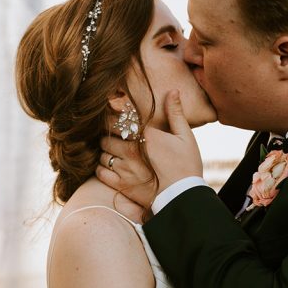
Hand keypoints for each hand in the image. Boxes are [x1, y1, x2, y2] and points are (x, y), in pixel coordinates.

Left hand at [97, 90, 202, 207]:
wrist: (184, 197)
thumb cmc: (187, 165)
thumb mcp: (186, 137)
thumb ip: (176, 113)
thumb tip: (173, 91)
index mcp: (145, 135)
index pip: (119, 118)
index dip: (114, 116)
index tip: (115, 116)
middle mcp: (131, 150)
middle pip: (107, 135)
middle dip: (110, 135)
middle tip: (116, 136)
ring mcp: (124, 168)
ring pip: (102, 153)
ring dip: (106, 151)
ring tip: (115, 152)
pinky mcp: (121, 185)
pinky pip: (100, 172)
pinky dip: (102, 168)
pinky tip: (111, 166)